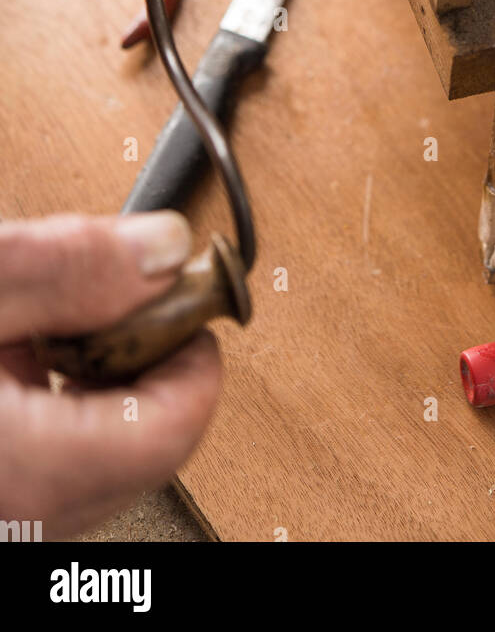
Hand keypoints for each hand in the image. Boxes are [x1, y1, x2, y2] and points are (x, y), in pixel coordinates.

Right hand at [0, 212, 220, 537]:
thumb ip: (69, 268)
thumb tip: (166, 251)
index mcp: (25, 470)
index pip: (173, 432)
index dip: (195, 352)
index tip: (185, 299)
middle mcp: (22, 518)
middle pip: (149, 451)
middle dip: (149, 364)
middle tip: (119, 303)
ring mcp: (11, 523)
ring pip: (105, 466)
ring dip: (104, 390)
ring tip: (53, 328)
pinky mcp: (2, 508)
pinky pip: (54, 475)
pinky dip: (59, 415)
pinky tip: (22, 361)